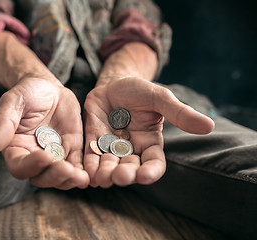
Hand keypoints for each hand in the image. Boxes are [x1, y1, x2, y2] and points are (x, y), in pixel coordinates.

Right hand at [0, 77, 88, 189]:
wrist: (48, 88)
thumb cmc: (26, 93)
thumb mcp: (12, 102)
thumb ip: (3, 122)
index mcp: (16, 148)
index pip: (19, 165)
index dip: (31, 165)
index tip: (45, 156)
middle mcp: (34, 156)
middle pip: (41, 176)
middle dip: (54, 176)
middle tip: (67, 169)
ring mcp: (55, 155)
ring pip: (60, 176)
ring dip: (70, 179)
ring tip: (81, 177)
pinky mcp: (72, 151)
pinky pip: (77, 166)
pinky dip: (83, 172)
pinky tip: (90, 175)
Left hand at [83, 77, 213, 186]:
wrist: (113, 83)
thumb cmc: (139, 90)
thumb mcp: (159, 98)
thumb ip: (179, 112)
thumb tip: (209, 126)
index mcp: (150, 142)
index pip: (154, 163)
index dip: (151, 171)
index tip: (146, 175)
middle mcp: (131, 149)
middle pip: (130, 168)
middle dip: (126, 174)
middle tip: (121, 177)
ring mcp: (111, 146)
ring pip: (109, 166)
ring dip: (106, 174)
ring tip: (102, 178)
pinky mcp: (93, 141)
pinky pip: (91, 156)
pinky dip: (89, 166)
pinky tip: (87, 173)